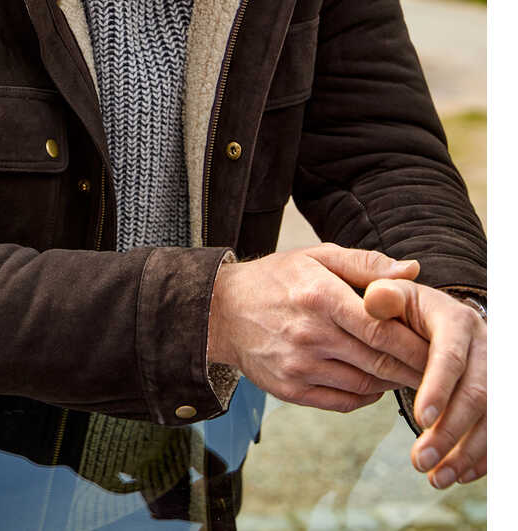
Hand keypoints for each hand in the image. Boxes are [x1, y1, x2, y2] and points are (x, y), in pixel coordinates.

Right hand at [207, 243, 429, 412]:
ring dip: (392, 383)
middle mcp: (309, 334)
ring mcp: (298, 366)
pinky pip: (343, 402)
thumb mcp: (317, 256)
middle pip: (378, 362)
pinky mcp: (290, 390)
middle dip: (413, 368)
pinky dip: (366, 397)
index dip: (414, 342)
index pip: (380, 329)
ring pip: (364, 386)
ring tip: (408, 374)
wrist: (221, 311)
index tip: (436, 345)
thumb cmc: (276, 278)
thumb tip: (412, 270)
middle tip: (434, 368)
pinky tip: (374, 384)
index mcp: (319, 296)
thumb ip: (366, 264)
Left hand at [363, 280, 485, 486]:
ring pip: (492, 417)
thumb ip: (382, 298)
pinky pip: (499, 429)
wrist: (435, 316)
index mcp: (455, 320)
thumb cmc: (406, 310)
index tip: (419, 419)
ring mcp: (496, 372)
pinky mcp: (498, 395)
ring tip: (436, 477)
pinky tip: (458, 474)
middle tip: (419, 459)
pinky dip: (481, 456)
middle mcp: (484, 345)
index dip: (438, 387)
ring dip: (465, 451)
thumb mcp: (393, 296)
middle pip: (476, 392)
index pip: (451, 356)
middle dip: (450, 430)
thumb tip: (375, 299)